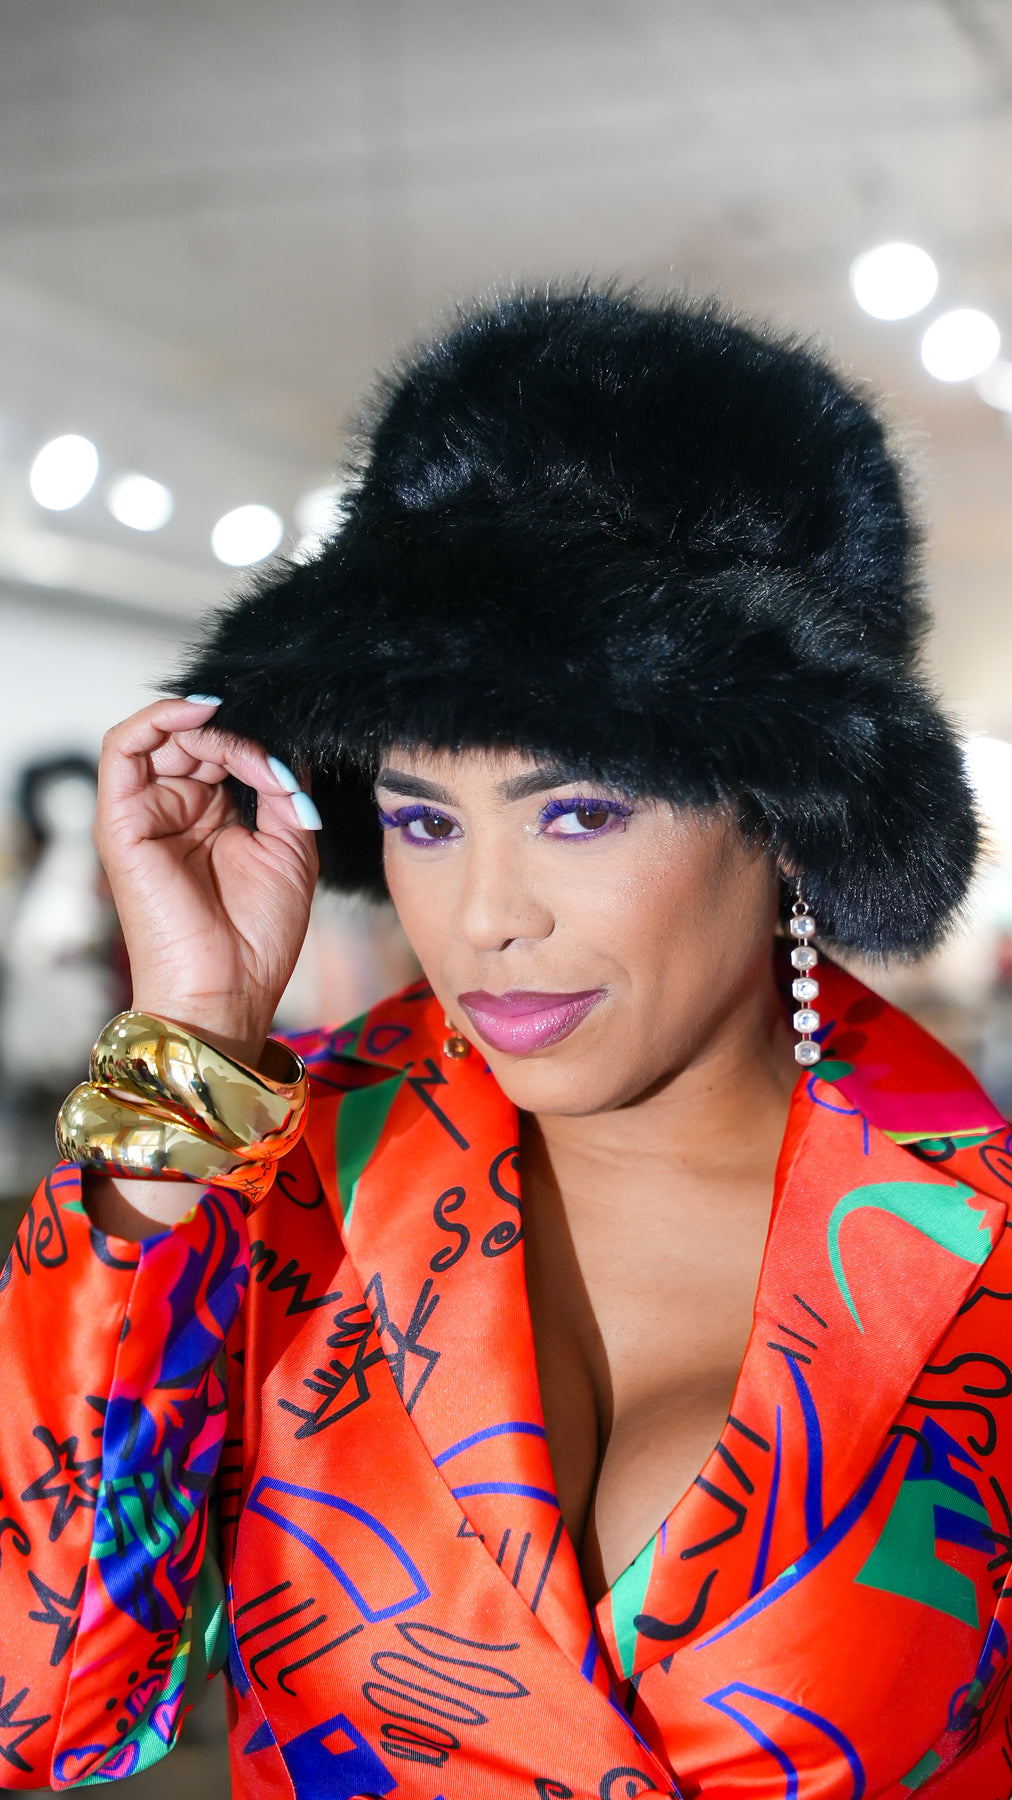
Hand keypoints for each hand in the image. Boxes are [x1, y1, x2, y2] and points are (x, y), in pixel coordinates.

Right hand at [95, 695, 319, 1065]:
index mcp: (214, 816)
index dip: (256, 736)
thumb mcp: (291, 843)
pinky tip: (202, 713)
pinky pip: (124, 747)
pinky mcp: (121, 821)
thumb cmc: (259, 934)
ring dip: (204, 724)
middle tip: (269, 743)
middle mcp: (177, 810)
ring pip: (162, 736)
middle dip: (236, 731)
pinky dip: (159, 718)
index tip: (292, 735)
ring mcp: (146, 814)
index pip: (224, 750)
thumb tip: (271, 741)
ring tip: (239, 737)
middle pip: (194, 738)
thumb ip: (282, 785)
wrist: (229, 987)